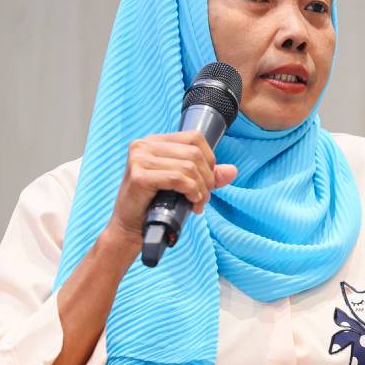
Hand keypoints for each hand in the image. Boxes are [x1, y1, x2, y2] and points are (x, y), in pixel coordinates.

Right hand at [106, 130, 238, 241]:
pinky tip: (191, 202)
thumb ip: (206, 175)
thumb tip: (233, 170)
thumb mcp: (183, 185)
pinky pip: (177, 178)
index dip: (209, 159)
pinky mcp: (138, 176)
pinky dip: (191, 191)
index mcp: (154, 141)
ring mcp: (139, 158)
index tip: (207, 180)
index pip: (194, 137)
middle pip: (194, 153)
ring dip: (200, 189)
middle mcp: (144, 145)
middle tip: (203, 197)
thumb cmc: (155, 205)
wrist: (131, 228)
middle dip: (207, 178)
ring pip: (188, 167)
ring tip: (197, 203)